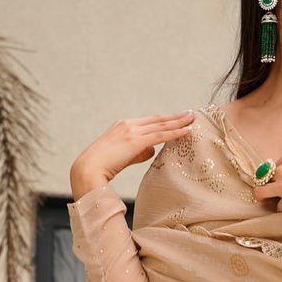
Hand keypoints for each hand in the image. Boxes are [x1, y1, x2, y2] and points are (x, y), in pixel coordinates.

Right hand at [70, 110, 194, 197]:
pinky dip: (175, 133)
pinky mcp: (136, 141)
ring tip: (193, 119)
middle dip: (175, 116)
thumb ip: (139, 151)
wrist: (88, 169)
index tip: (177, 117)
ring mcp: (132, 131)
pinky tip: (186, 131)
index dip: (165, 119)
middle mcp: (128, 124)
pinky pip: (160, 135)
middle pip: (158, 119)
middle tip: (190, 113)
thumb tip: (153, 150)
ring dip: (179, 122)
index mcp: (123, 125)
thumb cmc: (102, 166)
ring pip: (161, 125)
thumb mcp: (123, 156)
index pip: (149, 121)